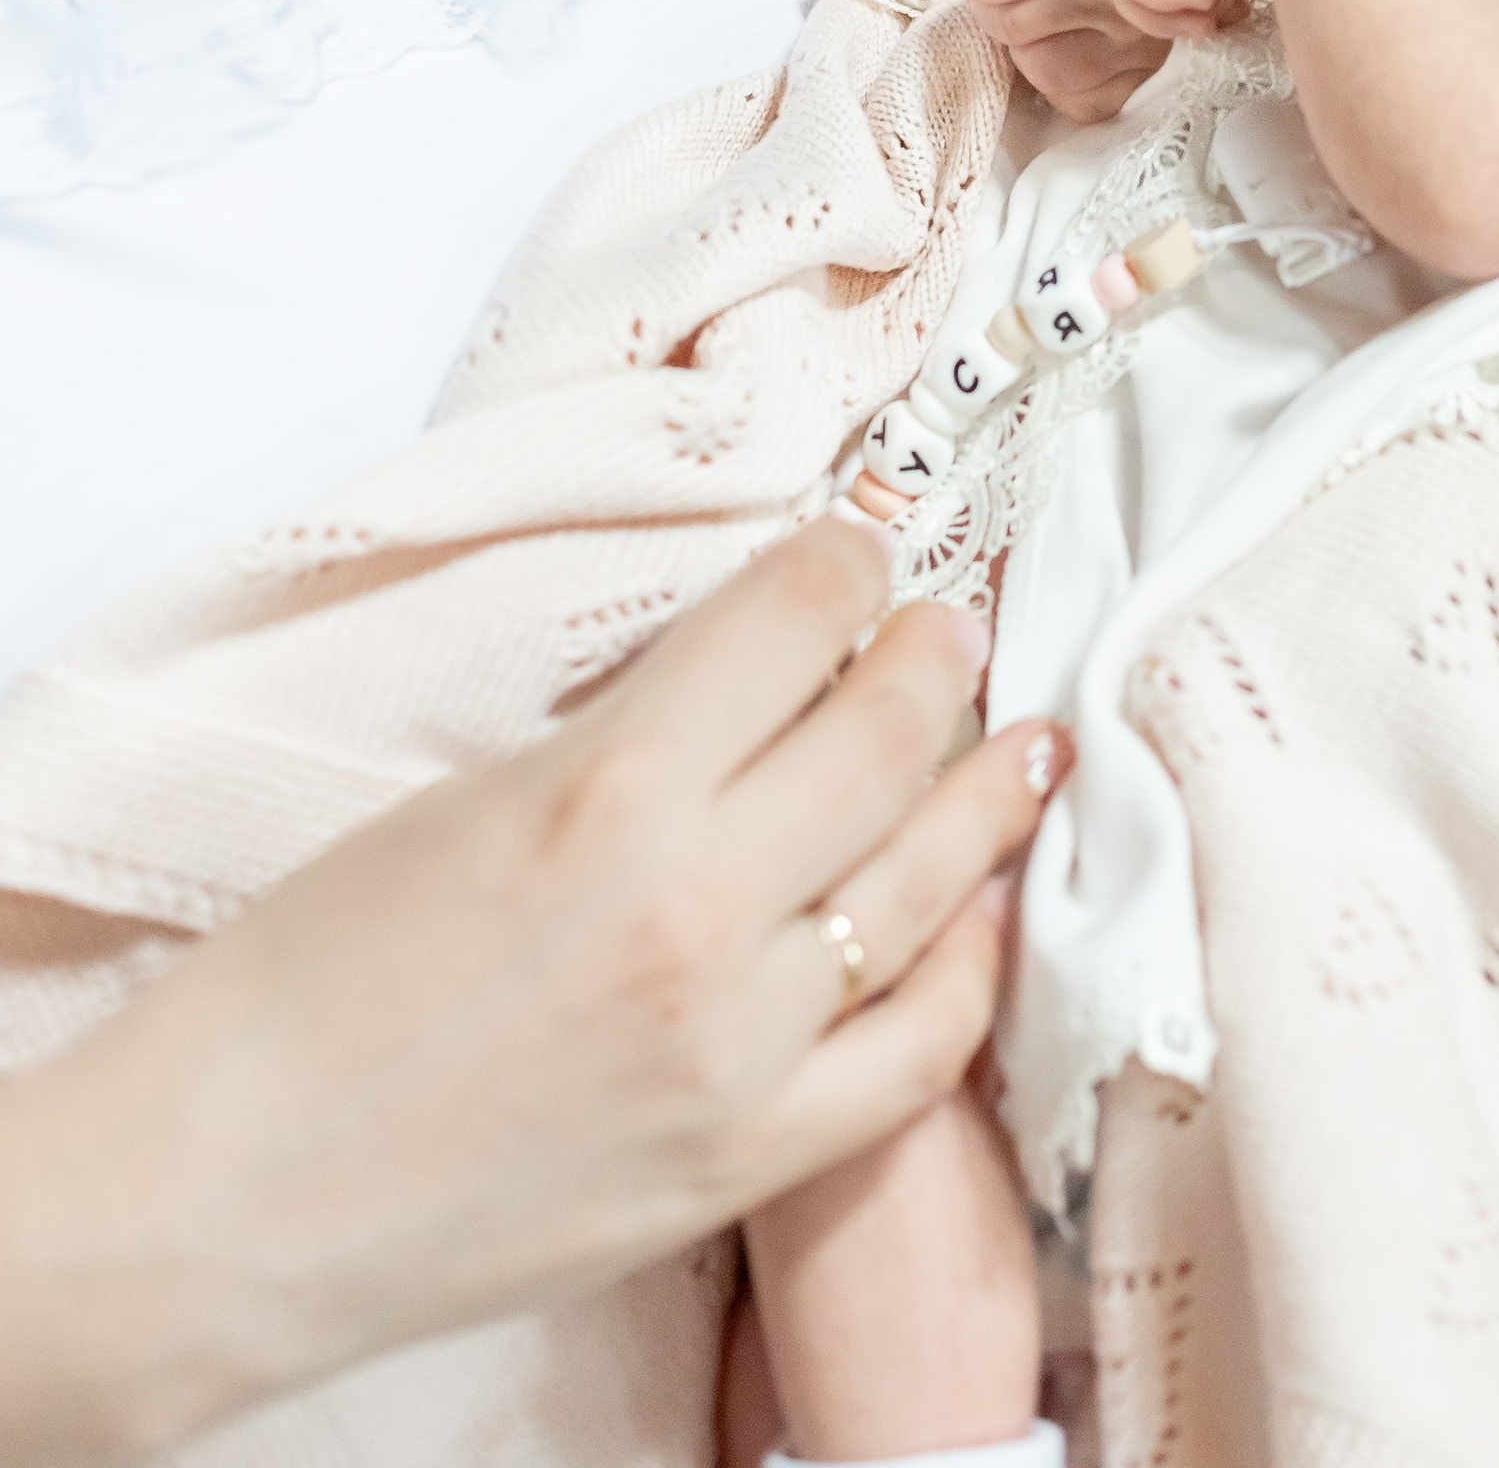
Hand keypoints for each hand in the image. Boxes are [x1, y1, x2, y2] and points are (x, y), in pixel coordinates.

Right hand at [0, 513, 1066, 1466]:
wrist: (226, 1197)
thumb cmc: (307, 984)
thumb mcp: (472, 791)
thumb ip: (633, 733)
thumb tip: (758, 673)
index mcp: (611, 791)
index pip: (799, 618)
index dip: (848, 563)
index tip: (862, 552)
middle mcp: (700, 913)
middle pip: (891, 732)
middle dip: (934, 654)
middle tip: (951, 625)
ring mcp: (739, 1048)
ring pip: (930, 880)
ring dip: (985, 790)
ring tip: (1021, 741)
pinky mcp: (745, 1160)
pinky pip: (918, 1051)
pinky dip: (966, 963)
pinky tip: (981, 909)